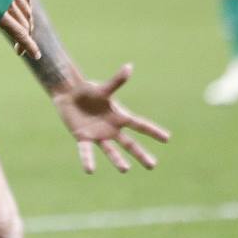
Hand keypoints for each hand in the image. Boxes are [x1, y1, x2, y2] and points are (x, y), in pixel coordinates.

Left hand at [0, 0, 39, 62]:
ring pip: (27, 12)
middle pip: (25, 25)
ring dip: (28, 25)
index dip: (29, 46)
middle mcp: (9, 0)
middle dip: (26, 39)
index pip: (19, 33)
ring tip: (22, 35)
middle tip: (20, 51)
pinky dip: (28, 9)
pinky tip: (24, 14)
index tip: (36, 56)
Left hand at [52, 63, 170, 173]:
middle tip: (152, 165)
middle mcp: (111, 128)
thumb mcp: (103, 88)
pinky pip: (86, 151)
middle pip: (129, 144)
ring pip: (111, 151)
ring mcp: (98, 135)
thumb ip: (116, 81)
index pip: (139, 124)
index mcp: (119, 116)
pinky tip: (89, 170)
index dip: (153, 131)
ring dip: (117, 160)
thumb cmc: (89, 90)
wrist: (69, 95)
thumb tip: (129, 66)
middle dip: (140, 154)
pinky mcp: (83, 137)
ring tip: (125, 170)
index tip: (167, 138)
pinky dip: (88, 159)